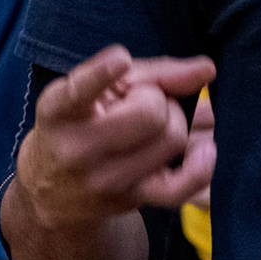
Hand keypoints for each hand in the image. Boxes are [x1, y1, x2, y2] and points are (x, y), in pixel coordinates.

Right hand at [14, 45, 215, 231]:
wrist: (54, 186)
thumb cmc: (85, 120)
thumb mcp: (102, 87)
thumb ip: (154, 72)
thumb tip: (206, 70)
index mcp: (59, 109)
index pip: (78, 92)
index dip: (102, 75)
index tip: (121, 59)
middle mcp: (76, 147)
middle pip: (149, 112)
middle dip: (160, 100)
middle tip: (146, 102)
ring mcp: (103, 180)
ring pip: (171, 141)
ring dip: (176, 124)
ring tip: (156, 125)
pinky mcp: (129, 200)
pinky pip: (179, 187)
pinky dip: (201, 166)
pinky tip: (206, 148)